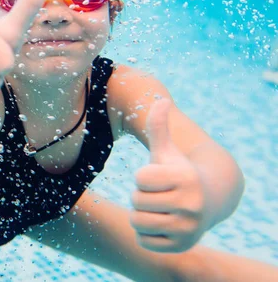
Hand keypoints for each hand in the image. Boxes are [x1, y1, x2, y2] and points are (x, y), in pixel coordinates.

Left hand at [130, 98, 211, 252]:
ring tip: (156, 209)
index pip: (139, 179)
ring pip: (137, 222)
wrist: (209, 202)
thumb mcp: (168, 151)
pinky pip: (143, 241)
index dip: (143, 177)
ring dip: (140, 215)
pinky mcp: (181, 246)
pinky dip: (146, 234)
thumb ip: (159, 127)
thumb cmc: (178, 172)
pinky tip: (160, 224)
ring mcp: (187, 227)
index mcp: (185, 178)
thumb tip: (159, 99)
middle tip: (156, 196)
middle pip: (136, 202)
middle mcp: (191, 204)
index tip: (157, 178)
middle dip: (140, 197)